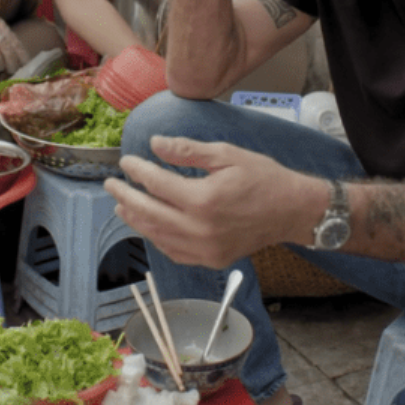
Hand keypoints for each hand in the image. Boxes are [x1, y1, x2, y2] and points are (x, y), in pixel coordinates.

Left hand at [104, 135, 301, 267]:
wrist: (292, 211)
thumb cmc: (263, 178)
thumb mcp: (226, 154)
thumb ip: (187, 151)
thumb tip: (155, 144)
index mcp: (203, 199)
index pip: (156, 184)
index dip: (136, 171)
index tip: (126, 161)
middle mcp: (200, 228)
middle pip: (149, 213)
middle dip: (125, 197)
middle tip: (111, 184)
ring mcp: (204, 248)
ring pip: (157, 236)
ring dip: (135, 220)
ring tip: (122, 205)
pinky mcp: (210, 259)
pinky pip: (173, 251)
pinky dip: (156, 238)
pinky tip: (149, 226)